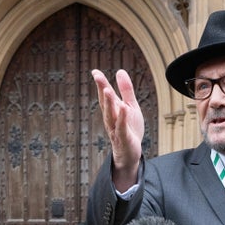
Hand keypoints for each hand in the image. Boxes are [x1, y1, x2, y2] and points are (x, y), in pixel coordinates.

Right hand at [91, 69, 143, 190]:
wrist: (130, 153)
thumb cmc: (129, 129)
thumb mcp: (130, 106)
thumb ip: (126, 90)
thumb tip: (119, 71)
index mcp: (112, 110)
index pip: (105, 95)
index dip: (101, 83)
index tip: (95, 71)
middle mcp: (111, 119)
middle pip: (105, 103)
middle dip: (102, 90)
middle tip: (97, 76)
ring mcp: (116, 129)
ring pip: (110, 115)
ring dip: (108, 103)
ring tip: (108, 90)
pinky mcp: (124, 138)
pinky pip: (122, 127)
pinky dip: (122, 118)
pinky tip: (124, 108)